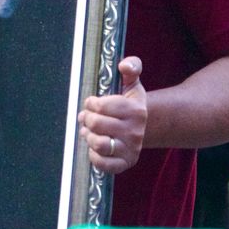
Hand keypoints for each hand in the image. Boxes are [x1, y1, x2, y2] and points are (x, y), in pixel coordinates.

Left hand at [78, 57, 145, 174]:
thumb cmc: (129, 104)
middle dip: (86, 118)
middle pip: (96, 124)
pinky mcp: (125, 163)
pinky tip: (94, 147)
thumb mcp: (132, 84)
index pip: (101, 106)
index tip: (92, 103)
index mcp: (136, 110)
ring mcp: (131, 149)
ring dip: (88, 136)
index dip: (91, 103)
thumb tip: (124, 64)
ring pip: (99, 144)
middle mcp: (135, 131)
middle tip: (87, 117)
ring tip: (89, 131)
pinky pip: (102, 163)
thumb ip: (131, 67)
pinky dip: (93, 156)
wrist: (141, 128)